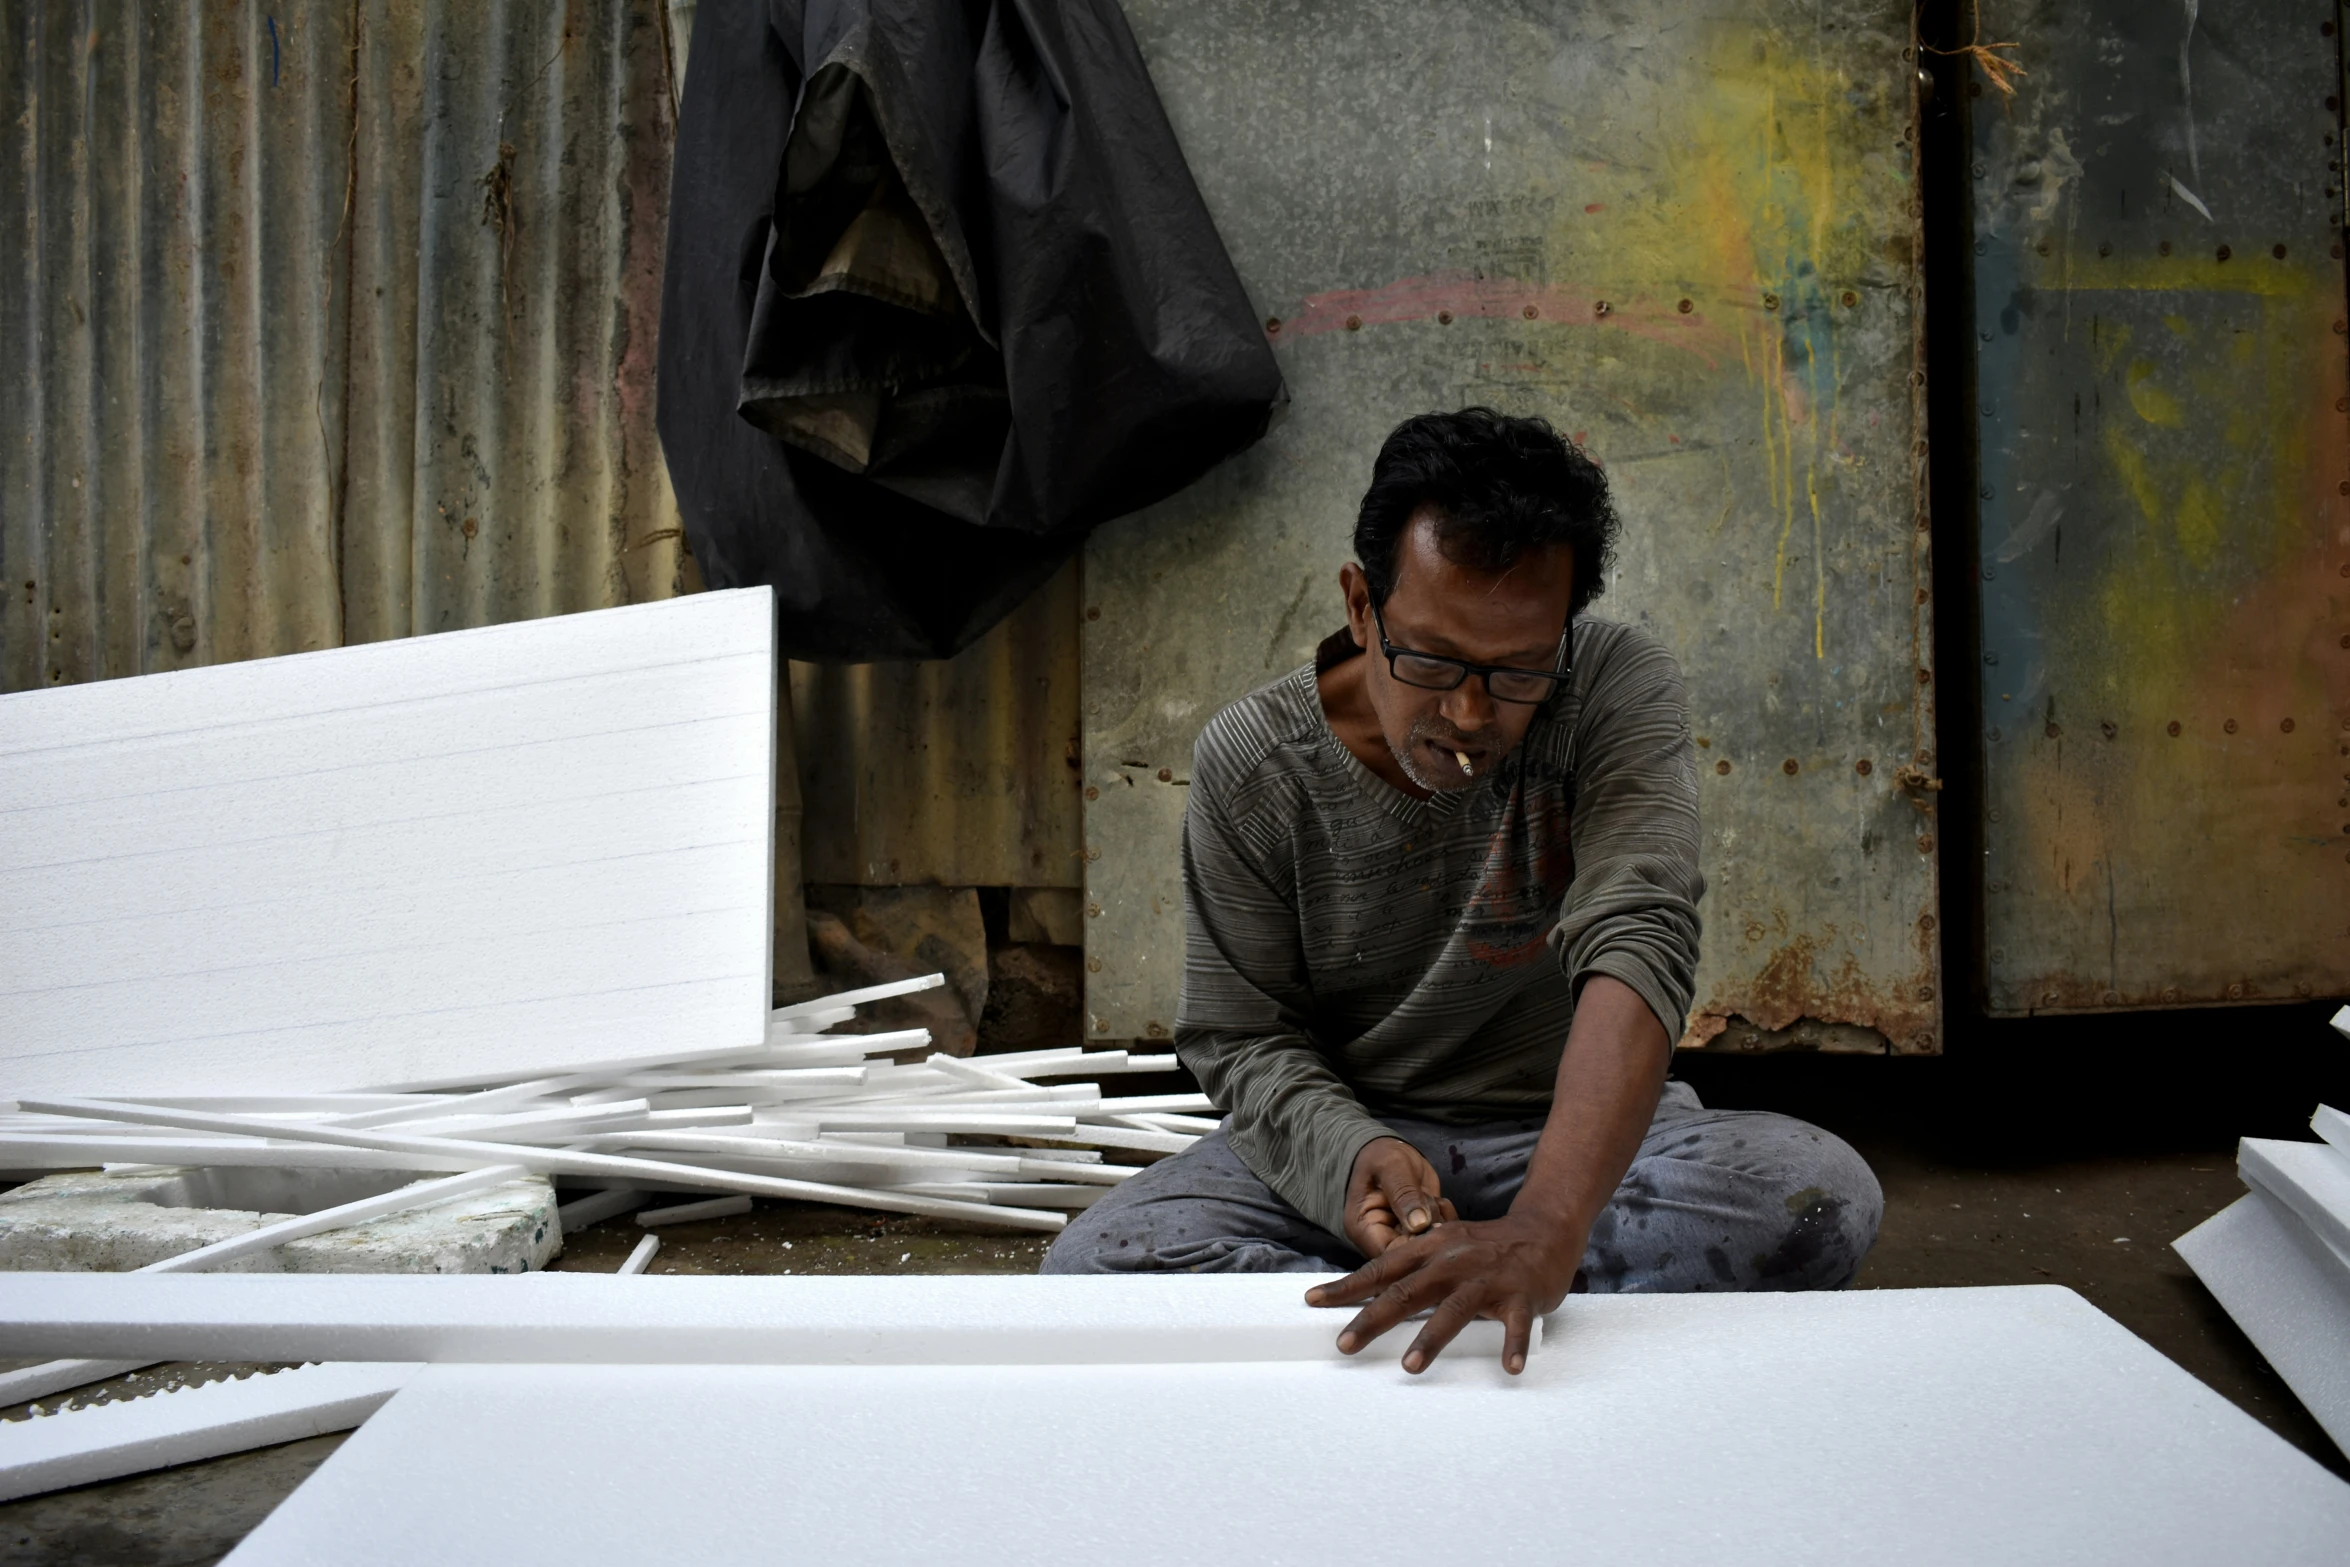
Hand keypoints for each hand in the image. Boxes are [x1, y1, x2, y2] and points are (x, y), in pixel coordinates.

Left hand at [1307, 1209, 1580, 1374]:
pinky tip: (1510, 1368)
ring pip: (1455, 1310)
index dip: (1347, 1286)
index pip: (1382, 1269)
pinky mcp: (1521, 1294)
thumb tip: (1372, 1292)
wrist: (1543, 1229)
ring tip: (1410, 1367)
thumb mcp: (1444, 1245)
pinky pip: (1516, 1324)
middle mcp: (1454, 1262)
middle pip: (1407, 1292)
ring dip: (1431, 1339)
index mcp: (1431, 1249)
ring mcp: (1488, 1278)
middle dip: (1373, 1319)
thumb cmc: (1485, 1246)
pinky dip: (1513, 1345)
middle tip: (1345, 1344)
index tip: (1313, 1300)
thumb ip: (1414, 1267)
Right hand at [1342, 1136, 1456, 1257]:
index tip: (1431, 1224)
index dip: (1413, 1245)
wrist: (1390, 1151)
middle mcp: (1381, 1239)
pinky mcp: (1421, 1231)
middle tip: (1432, 1204)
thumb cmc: (1382, 1156)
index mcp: (1363, 1229)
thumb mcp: (1391, 1167)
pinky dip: (1447, 1219)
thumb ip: (1403, 1193)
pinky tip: (1441, 1201)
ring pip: (1430, 1246)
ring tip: (1431, 1198)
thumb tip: (1419, 1225)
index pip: (1389, 1255)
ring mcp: (1403, 1237)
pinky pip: (1441, 1235)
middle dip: (1429, 1231)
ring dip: (1439, 1222)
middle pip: (1411, 1254)